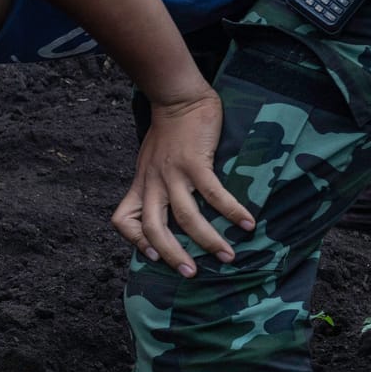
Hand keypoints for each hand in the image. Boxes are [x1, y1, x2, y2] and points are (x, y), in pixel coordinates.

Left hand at [111, 88, 252, 276]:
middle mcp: (152, 183)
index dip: (134, 242)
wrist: (177, 98)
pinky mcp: (195, 162)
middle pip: (154, 229)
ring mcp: (172, 173)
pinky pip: (212, 193)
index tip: (152, 257)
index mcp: (141, 185)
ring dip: (209, 240)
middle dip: (173, 255)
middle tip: (191, 273)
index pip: (122, 220)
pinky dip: (231, 210)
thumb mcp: (151, 163)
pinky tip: (248, 223)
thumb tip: (170, 210)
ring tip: (228, 256)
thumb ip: (155, 186)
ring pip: (186, 217)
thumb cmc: (168, 133)